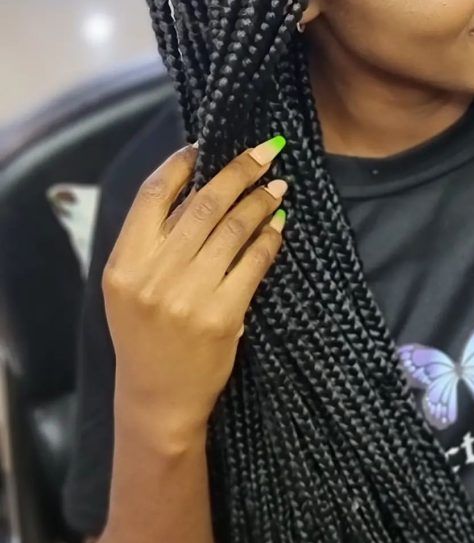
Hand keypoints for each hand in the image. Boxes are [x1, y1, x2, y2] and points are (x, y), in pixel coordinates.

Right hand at [103, 137, 287, 439]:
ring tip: (277, 185)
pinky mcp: (224, 314)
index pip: (152, 195)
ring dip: (261, 199)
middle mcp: (154, 274)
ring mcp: (189, 295)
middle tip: (266, 151)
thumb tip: (196, 186)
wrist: (158, 398)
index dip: (182, 163)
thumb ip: (152, 241)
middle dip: (239, 170)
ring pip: (234, 227)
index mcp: (125, 263)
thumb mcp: (130, 287)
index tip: (206, 145)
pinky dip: (270, 237)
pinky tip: (279, 224)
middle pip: (204, 203)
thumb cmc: (144, 336)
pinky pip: (255, 261)